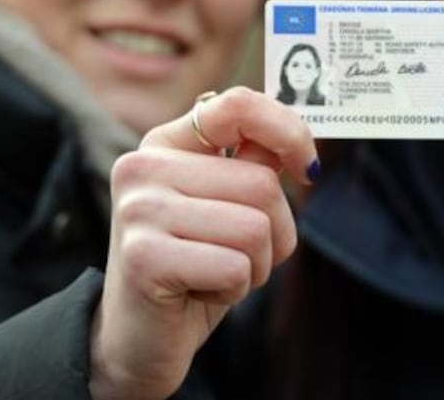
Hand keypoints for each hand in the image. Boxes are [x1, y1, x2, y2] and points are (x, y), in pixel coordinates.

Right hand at [89, 87, 317, 399]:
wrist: (137, 340)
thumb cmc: (193, 267)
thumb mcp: (226, 207)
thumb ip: (253, 165)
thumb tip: (299, 140)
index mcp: (165, 143)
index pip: (238, 105)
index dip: (289, 132)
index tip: (306, 169)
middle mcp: (143, 166)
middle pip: (262, 183)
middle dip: (274, 231)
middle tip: (238, 255)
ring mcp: (139, 209)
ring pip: (255, 227)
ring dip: (255, 265)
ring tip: (216, 273)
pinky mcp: (143, 257)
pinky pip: (236, 267)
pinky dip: (235, 290)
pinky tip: (198, 292)